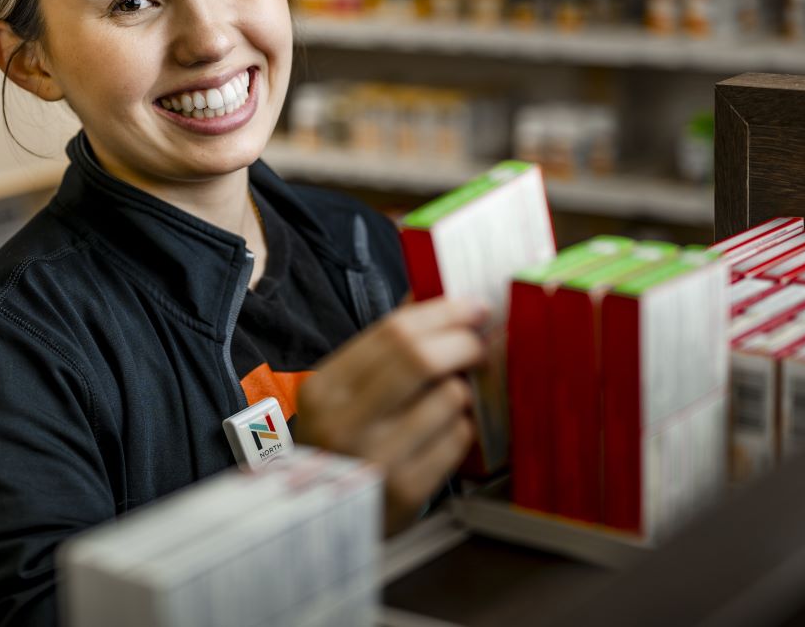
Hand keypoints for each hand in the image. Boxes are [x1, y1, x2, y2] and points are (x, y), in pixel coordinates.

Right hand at [294, 297, 487, 534]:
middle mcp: (344, 422)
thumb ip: (386, 341)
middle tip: (480, 342)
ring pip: (449, 399)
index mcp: (325, 387)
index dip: (444, 313)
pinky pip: (458, 440)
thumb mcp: (347, 387)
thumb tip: (431, 289)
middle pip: (421, 359)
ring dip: (462, 392)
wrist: (326, 515)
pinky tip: (442, 433)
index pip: (393, 332)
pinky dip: (460, 429)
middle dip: (464, 343)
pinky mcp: (406, 492)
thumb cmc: (345, 436)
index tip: (475, 306)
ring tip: (449, 397)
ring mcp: (375, 460)